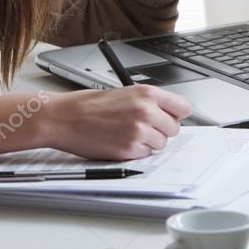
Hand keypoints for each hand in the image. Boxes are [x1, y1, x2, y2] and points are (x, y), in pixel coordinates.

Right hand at [44, 85, 191, 160]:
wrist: (65, 117)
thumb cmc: (89, 105)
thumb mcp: (125, 93)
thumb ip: (149, 103)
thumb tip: (168, 114)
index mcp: (147, 93)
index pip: (183, 108)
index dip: (176, 115)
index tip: (171, 118)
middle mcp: (146, 111)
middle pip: (174, 129)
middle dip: (161, 130)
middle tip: (143, 127)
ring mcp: (139, 131)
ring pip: (161, 144)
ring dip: (148, 142)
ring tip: (127, 133)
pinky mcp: (129, 149)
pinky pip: (145, 154)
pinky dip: (136, 151)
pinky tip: (120, 141)